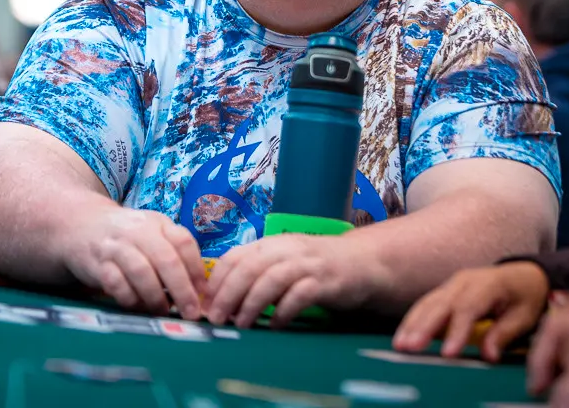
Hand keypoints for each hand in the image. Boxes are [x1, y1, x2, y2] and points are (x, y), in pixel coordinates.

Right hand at [63, 206, 205, 319]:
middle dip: (182, 290)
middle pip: (166, 259)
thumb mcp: (152, 233)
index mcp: (158, 223)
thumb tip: (200, 290)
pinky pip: (115, 284)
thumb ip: (173, 253)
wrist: (80, 225)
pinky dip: (129, 298)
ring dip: (156, 296)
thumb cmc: (126, 236)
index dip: (197, 269)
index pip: (184, 242)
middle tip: (191, 312)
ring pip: (141, 271)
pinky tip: (137, 305)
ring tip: (163, 311)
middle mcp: (138, 231)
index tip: (204, 293)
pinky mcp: (96, 264)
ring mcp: (116, 246)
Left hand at [204, 233, 379, 328]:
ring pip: (272, 279)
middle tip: (216, 319)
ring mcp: (308, 264)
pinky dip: (284, 310)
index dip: (216, 281)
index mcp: (271, 243)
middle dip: (228, 293)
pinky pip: (301, 294)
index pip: (235, 256)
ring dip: (252, 303)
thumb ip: (257, 274)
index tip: (204, 305)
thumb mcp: (283, 262)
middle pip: (250, 267)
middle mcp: (287, 249)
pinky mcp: (327, 281)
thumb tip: (220, 301)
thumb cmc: (316, 267)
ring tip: (241, 324)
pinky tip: (275, 326)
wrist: (363, 262)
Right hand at [393, 262, 548, 360]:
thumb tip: (489, 356)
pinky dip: (413, 320)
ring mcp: (452, 284)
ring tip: (399, 344)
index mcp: (488, 284)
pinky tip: (403, 336)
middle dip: (423, 327)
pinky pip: (426, 304)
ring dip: (412, 324)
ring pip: (428, 302)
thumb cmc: (525, 297)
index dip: (456, 331)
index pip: (468, 308)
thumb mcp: (524, 316)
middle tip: (409, 347)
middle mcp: (465, 281)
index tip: (447, 354)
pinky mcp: (445, 291)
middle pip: (441, 303)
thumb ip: (504, 334)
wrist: (523, 275)